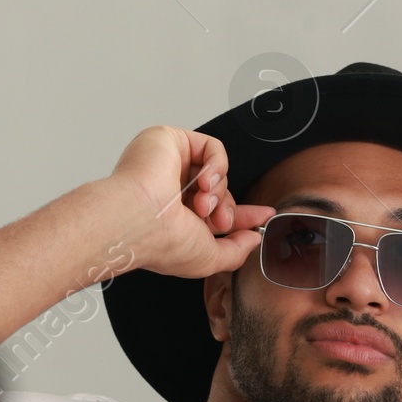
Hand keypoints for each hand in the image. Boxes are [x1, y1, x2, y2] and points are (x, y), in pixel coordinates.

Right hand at [106, 126, 273, 280]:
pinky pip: (212, 148)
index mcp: (174, 218)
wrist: (139, 219)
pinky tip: (204, 182)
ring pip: (216, 171)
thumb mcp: (209, 259)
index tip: (263, 217)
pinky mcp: (170, 142)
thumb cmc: (161, 242)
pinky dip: (217, 166)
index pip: (215, 211)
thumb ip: (235, 252)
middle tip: (220, 221)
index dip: (241, 215)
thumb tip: (252, 239)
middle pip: (219, 191)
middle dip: (227, 207)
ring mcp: (169, 166)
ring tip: (203, 205)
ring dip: (219, 190)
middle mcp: (169, 191)